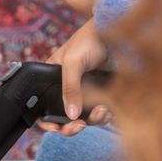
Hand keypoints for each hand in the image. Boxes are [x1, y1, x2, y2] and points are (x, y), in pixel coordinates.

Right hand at [40, 19, 111, 136]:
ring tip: (102, 112)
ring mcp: (86, 93)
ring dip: (92, 120)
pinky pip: (101, 114)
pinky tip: (110, 110)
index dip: (47, 122)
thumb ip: (69, 88)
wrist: (118, 32)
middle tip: (79, 127)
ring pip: (84, 118)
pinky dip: (105, 116)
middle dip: (71, 126)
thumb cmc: (90, 39)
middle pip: (64, 118)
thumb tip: (70, 116)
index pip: (43, 107)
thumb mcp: (73, 62)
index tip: (56, 128)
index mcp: (52, 79)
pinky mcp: (103, 95)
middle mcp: (68, 88)